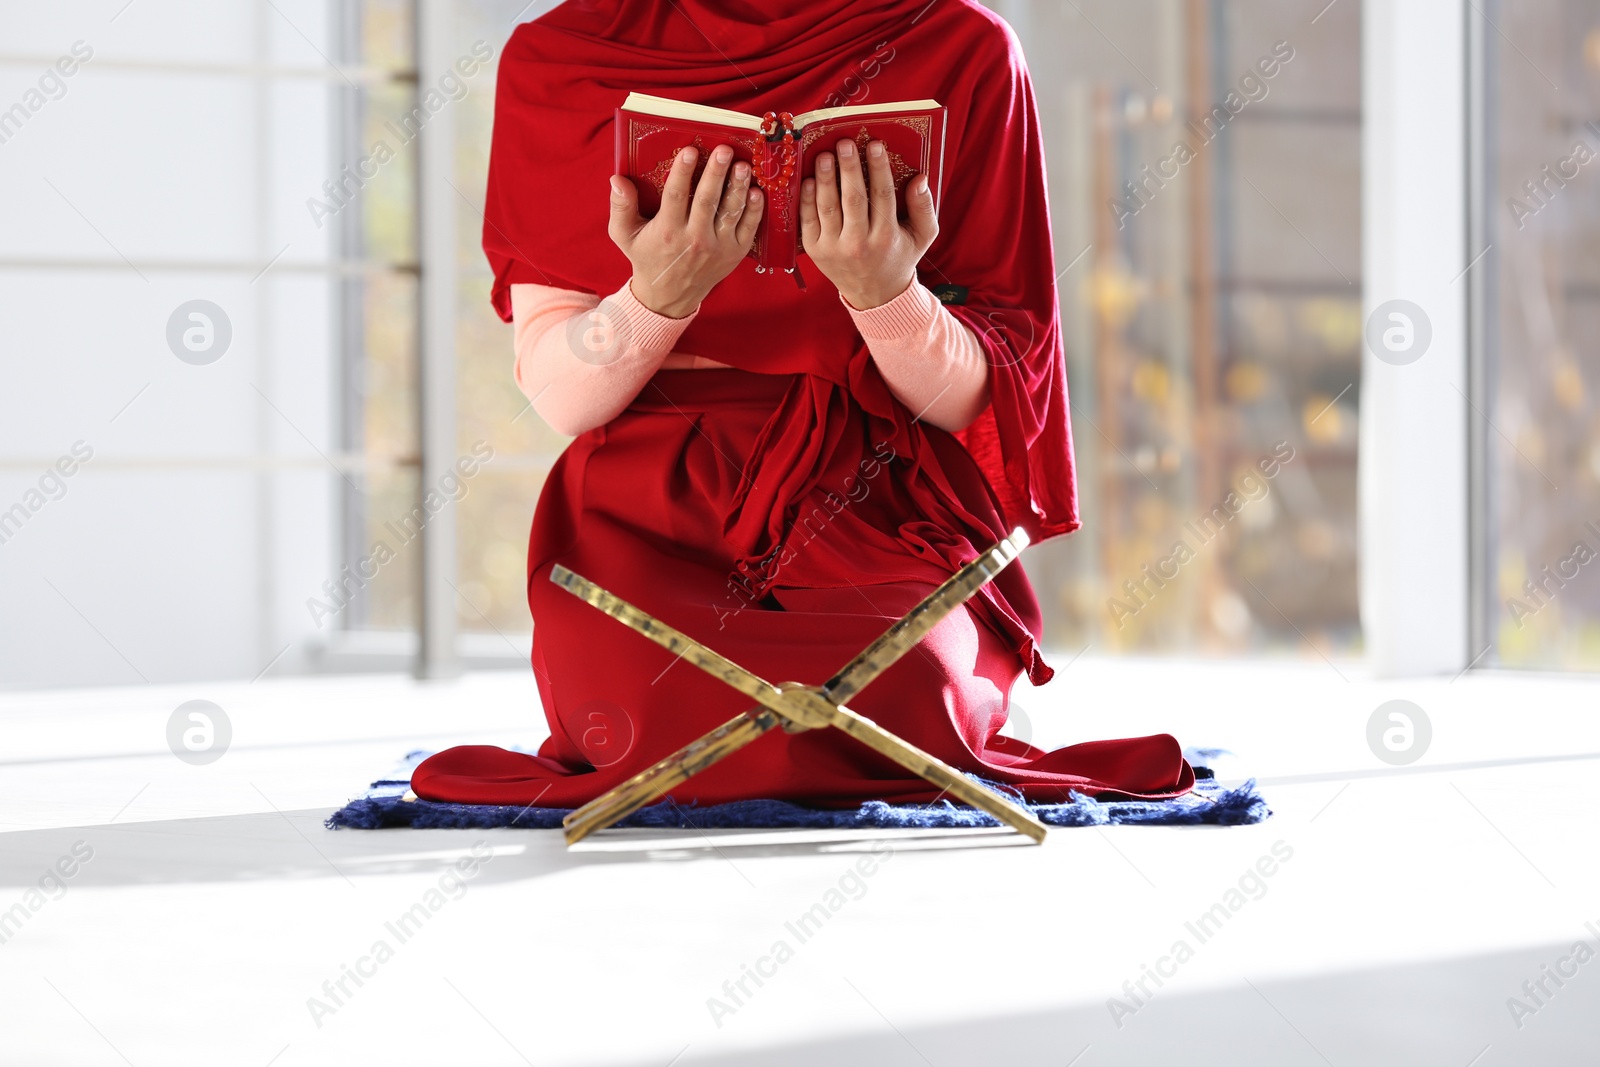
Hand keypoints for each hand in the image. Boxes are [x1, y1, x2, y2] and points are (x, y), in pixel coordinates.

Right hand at [607, 145, 764, 317]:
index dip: (683, 172)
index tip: (690, 150)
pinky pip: (748, 229)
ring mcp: (718, 247)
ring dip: (739, 188)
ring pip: (730, 212)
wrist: (670, 296)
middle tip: (724, 150)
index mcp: (668, 230)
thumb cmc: (647, 257)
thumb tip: (617, 179)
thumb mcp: (624, 235)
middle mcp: (695, 239)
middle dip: (716, 173)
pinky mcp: (735, 253)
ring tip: (743, 166)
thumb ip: (621, 207)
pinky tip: (757, 191)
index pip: (676, 196)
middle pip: (708, 201)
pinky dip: (754, 211)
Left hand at [799, 138, 937, 309]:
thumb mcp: (922, 237)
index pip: (882, 196)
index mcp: (885, 238)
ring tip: (825, 155)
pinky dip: (806, 198)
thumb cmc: (899, 256)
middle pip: (852, 199)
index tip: (875, 145)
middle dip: (848, 168)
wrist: (875, 294)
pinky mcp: (815, 251)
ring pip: (827, 207)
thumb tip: (920, 179)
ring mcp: (834, 248)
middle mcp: (858, 244)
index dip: (878, 168)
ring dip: (825, 179)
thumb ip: (924, 208)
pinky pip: (808, 220)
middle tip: (845, 142)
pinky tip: (809, 179)